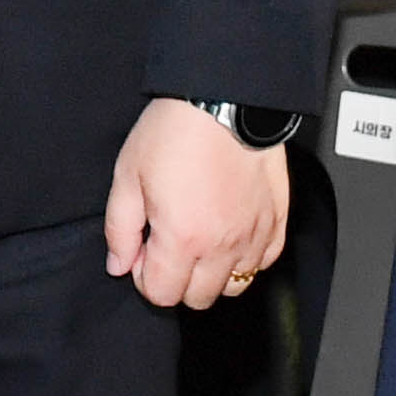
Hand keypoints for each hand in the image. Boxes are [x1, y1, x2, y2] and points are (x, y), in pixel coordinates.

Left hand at [105, 97, 287, 310]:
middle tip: (168, 246)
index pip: (162, 294)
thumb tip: (119, 265)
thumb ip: (120, 229)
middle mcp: (222, 245)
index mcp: (182, 238)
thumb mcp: (128, 175)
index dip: (145, 278)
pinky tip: (229, 232)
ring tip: (200, 241)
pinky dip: (246, 258)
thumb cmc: (177, 129)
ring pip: (235, 286)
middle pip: (198, 298)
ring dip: (213, 274)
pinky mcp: (276, 221)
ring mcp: (253, 236)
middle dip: (177, 280)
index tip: (143, 253)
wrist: (226, 97)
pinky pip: (264, 262)